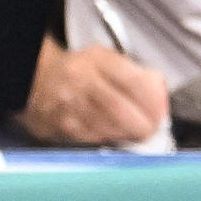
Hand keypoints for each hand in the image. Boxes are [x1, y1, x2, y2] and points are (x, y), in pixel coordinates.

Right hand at [19, 38, 168, 146]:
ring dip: (129, 134)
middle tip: (152, 128)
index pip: (133, 81)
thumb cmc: (78, 72)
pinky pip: (95, 139)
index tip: (161, 111)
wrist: (39, 81)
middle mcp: (80, 81)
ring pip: (108, 128)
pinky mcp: (63, 127)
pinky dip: (111, 140)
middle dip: (143, 124)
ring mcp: (69, 106)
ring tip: (137, 133)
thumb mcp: (108, 60)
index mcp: (97, 60)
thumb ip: (136, 74)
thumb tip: (160, 96)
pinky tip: (116, 135)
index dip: (153, 101)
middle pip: (120, 110)